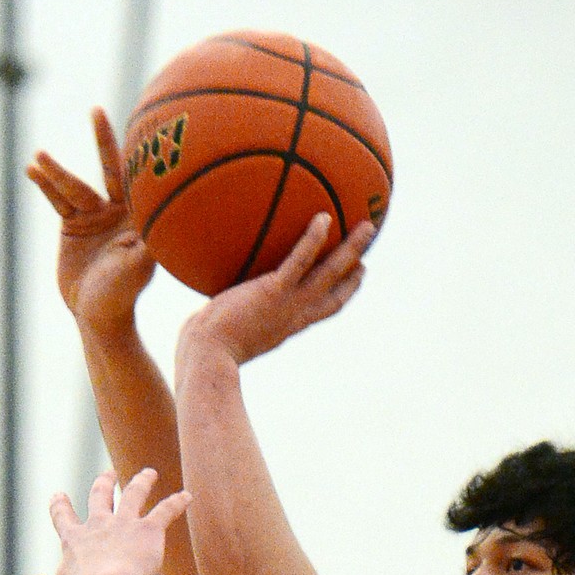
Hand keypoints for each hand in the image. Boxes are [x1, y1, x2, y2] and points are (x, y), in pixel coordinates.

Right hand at [16, 468, 190, 574]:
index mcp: (75, 540)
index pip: (64, 517)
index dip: (60, 506)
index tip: (58, 495)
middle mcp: (99, 525)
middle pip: (100, 497)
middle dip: (104, 484)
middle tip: (108, 474)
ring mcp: (124, 524)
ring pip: (134, 495)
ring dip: (142, 482)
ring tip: (149, 474)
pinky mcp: (148, 530)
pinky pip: (165, 511)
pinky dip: (177, 503)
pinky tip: (188, 496)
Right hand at [27, 109, 155, 334]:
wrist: (98, 316)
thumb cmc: (122, 296)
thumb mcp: (136, 270)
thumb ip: (147, 246)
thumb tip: (163, 225)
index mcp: (138, 217)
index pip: (136, 177)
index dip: (134, 151)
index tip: (138, 126)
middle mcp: (118, 212)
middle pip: (109, 169)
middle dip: (102, 141)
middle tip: (96, 111)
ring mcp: (94, 217)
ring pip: (74, 186)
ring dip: (57, 172)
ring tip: (39, 157)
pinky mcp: (73, 226)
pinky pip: (57, 200)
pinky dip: (45, 185)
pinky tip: (32, 170)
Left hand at [178, 213, 375, 369]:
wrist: (207, 357)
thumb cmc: (206, 349)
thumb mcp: (224, 330)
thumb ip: (229, 311)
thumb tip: (215, 300)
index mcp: (287, 325)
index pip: (322, 308)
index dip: (342, 292)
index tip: (355, 276)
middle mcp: (294, 316)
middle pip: (336, 292)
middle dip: (355, 273)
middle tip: (368, 254)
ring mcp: (287, 304)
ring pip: (329, 273)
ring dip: (351, 250)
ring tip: (367, 226)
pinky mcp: (273, 292)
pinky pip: (300, 261)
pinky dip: (313, 240)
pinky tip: (323, 217)